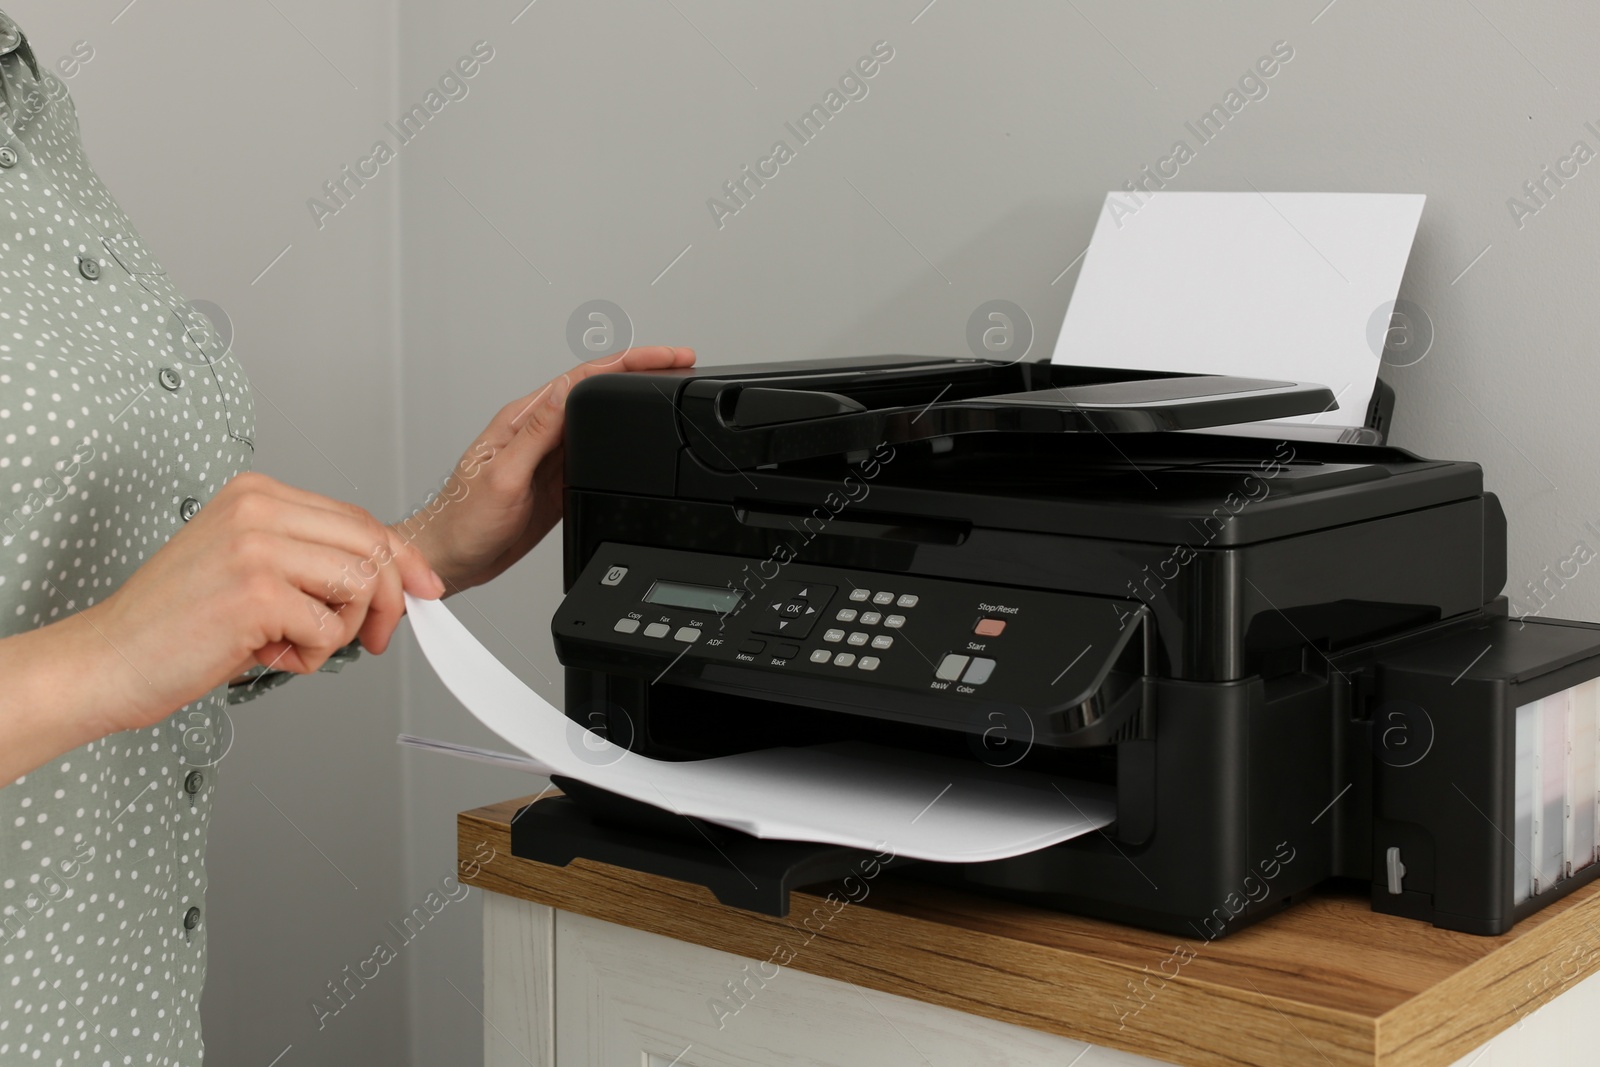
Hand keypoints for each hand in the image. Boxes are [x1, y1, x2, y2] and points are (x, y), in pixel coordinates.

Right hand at [85, 471, 444, 732]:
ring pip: (359, 586)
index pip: (359, 518)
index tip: (425, 589)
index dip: (402, 559)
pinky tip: (264, 655)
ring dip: (339, 632)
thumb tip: (394, 575)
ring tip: (290, 643)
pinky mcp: (258, 593)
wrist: (106, 660)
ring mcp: (257, 547)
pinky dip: (310, 656)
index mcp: (257, 493)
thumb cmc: (175, 625)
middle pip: (372, 546)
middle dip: (388, 601)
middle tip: (373, 639)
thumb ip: (311, 558)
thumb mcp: (249, 568)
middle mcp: (258, 508)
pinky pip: (330, 629)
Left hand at [396, 346, 694, 592]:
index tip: (664, 357)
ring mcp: (549, 457)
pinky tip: (637, 439)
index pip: (582, 379)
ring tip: (669, 391)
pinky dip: (621, 442)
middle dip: (641, 373)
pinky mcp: (556, 481)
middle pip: (597, 392)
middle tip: (681, 365)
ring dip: (632, 404)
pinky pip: (595, 455)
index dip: (628, 362)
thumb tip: (563, 390)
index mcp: (523, 421)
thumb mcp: (502, 474)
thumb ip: (536, 433)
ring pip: (598, 421)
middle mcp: (537, 433)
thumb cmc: (461, 520)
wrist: (451, 558)